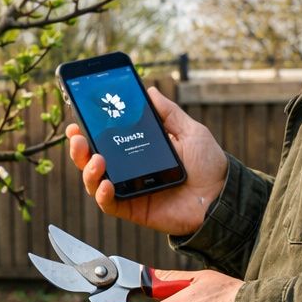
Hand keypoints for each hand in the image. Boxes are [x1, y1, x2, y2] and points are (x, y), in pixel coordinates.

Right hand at [67, 86, 228, 236]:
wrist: (222, 196)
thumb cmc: (209, 165)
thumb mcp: (190, 131)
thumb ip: (168, 113)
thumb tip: (149, 92)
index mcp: (138, 150)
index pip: (106, 139)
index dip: (88, 130)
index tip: (78, 118)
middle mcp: (129, 170)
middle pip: (92, 160)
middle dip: (79, 149)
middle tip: (78, 137)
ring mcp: (129, 190)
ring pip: (94, 182)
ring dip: (87, 169)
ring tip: (96, 159)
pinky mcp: (133, 209)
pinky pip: (109, 204)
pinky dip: (102, 195)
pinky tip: (106, 183)